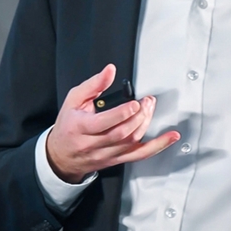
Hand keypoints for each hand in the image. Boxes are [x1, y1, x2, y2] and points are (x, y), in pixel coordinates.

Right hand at [45, 63, 179, 181]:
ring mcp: (106, 154)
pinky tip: (169, 138)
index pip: (104, 123)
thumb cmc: (68, 125)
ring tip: (150, 108)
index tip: (134, 103)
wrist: (61, 155)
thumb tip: (109, 70)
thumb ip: (93, 84)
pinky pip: (139, 155)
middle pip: (121, 133)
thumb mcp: (73, 100)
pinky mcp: (116, 160)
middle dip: (138, 116)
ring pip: (131, 143)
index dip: (122, 113)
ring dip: (145, 124)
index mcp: (81, 127)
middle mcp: (93, 144)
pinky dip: (158, 146)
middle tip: (147, 102)